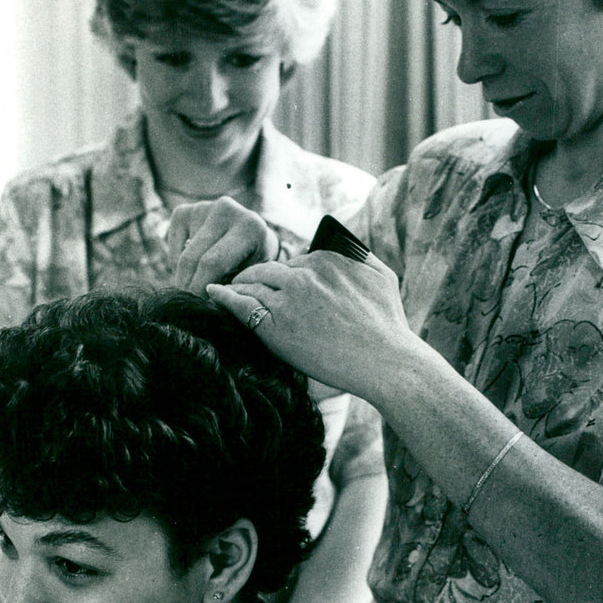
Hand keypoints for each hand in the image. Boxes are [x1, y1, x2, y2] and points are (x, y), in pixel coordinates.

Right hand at [168, 197, 280, 295]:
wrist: (254, 236)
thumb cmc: (254, 263)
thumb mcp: (252, 277)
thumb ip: (232, 289)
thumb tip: (205, 308)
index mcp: (248, 227)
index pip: (213, 262)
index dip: (200, 288)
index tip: (197, 306)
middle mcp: (225, 209)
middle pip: (192, 258)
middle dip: (187, 286)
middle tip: (188, 304)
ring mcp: (204, 207)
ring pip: (181, 254)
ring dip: (183, 276)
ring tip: (196, 287)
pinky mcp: (186, 210)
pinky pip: (172, 245)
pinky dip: (177, 262)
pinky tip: (193, 266)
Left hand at [205, 250, 413, 402]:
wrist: (385, 361)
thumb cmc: (388, 323)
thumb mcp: (381, 275)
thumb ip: (358, 254)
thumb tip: (339, 241)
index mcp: (327, 259)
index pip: (293, 261)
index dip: (283, 275)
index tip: (276, 284)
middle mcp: (305, 274)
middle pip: (267, 269)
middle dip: (253, 275)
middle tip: (242, 283)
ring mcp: (288, 299)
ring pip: (252, 284)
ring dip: (237, 285)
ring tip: (225, 290)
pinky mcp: (276, 326)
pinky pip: (241, 305)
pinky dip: (224, 297)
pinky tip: (214, 294)